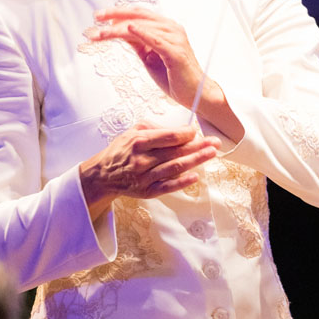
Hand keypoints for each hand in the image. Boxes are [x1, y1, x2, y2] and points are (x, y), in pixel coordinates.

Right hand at [79, 124, 219, 219]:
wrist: (103, 175)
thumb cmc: (121, 151)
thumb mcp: (133, 132)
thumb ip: (155, 128)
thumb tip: (179, 130)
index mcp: (139, 142)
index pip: (169, 136)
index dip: (187, 134)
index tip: (196, 131)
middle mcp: (142, 160)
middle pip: (176, 152)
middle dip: (198, 146)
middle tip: (214, 142)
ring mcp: (145, 177)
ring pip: (175, 168)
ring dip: (196, 161)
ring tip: (211, 154)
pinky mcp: (147, 191)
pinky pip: (167, 186)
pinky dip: (182, 182)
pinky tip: (195, 176)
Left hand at [88, 6, 243, 142]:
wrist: (195, 94)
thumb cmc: (174, 77)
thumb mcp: (150, 57)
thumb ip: (138, 43)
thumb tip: (120, 32)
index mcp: (166, 28)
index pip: (139, 13)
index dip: (119, 12)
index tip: (100, 16)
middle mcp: (172, 29)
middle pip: (139, 16)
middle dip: (115, 15)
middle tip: (96, 17)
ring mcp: (175, 39)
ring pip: (143, 27)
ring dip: (119, 29)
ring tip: (101, 33)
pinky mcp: (176, 53)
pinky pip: (156, 40)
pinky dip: (142, 33)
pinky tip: (129, 28)